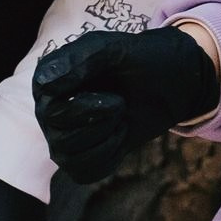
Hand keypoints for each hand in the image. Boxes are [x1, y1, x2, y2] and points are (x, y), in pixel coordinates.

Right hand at [32, 28, 220, 184]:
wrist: (175, 82)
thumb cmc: (143, 60)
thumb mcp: (116, 48)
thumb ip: (81, 58)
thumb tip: (45, 84)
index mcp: (50, 79)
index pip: (47, 97)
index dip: (81, 98)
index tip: (107, 84)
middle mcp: (49, 111)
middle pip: (57, 129)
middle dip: (99, 115)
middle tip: (120, 101)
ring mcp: (62, 138)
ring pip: (68, 155)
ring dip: (106, 136)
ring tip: (120, 117)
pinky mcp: (80, 161)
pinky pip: (84, 171)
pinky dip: (110, 155)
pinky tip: (119, 135)